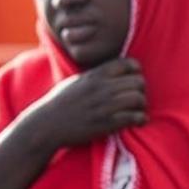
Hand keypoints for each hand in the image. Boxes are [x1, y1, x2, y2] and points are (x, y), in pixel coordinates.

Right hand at [27, 57, 146, 147]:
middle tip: (137, 98)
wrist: (46, 124)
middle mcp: (102, 87)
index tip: (132, 80)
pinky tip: (137, 121)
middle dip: (141, 90)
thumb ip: (96, 75)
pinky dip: (140, 119)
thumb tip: (112, 71)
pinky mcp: (106, 123)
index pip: (128, 63)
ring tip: (137, 110)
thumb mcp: (77, 81)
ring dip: (141, 105)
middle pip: (138, 81)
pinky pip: (134, 117)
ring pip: (139, 98)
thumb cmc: (60, 103)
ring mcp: (105, 105)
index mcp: (95, 75)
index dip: (135, 71)